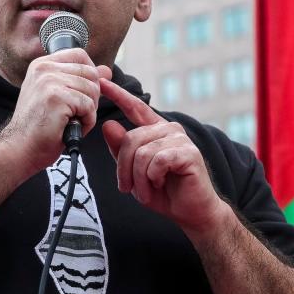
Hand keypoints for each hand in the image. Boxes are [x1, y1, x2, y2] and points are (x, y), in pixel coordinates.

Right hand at [1, 49, 111, 175]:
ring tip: (72, 121)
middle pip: (91, 73)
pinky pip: (89, 106)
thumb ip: (82, 80)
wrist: (20, 148)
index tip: (83, 93)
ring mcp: (49, 81)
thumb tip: (106, 70)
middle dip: (92, 97)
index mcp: (42, 65)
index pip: (80, 55)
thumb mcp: (60, 96)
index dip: (90, 75)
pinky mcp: (56, 97)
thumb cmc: (38, 127)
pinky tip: (72, 128)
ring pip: (92, 90)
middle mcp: (44, 68)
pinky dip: (87, 122)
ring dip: (89, 111)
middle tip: (76, 113)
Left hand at [100, 78, 231, 238]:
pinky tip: (161, 184)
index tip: (101, 80)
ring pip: (141, 152)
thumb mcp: (134, 172)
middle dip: (124, 168)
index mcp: (156, 130)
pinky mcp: (188, 152)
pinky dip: (153, 178)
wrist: (191, 212)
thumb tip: (108, 125)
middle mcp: (168, 129)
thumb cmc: (164, 193)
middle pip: (130, 139)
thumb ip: (121, 150)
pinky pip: (156, 161)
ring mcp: (180, 139)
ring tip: (147, 190)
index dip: (117, 93)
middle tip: (128, 188)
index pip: (134, 107)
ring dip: (139, 179)